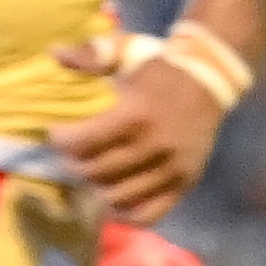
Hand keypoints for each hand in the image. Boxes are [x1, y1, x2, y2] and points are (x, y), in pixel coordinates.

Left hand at [49, 37, 230, 224]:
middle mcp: (154, 147)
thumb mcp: (127, 51)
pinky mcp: (185, 183)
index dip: (60, 140)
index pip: (81, 143)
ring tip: (93, 173)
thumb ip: (92, 53)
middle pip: (95, 172)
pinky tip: (115, 200)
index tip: (57, 133)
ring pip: (118, 195)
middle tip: (72, 155)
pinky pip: (150, 214)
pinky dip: (126, 214)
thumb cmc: (161, 68)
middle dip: (74, 164)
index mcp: (136, 115)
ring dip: (97, 187)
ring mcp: (172, 168)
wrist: (211, 80)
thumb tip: (53, 54)